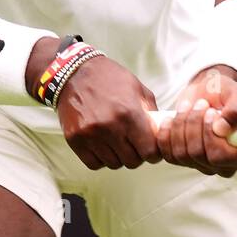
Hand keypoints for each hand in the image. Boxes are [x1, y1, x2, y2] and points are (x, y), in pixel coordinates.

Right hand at [52, 55, 163, 171]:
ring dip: (119, 156)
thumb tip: (161, 135)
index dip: (153, 153)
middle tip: (134, 144)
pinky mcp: (75, 140)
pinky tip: (103, 145)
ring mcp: (90, 135)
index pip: (149, 152)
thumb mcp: (137, 88)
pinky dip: (101, 158)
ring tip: (117, 141)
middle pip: (132, 161)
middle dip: (137, 155)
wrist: (75, 73)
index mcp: (129, 113)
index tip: (151, 149)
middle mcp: (110, 127)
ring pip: (114, 164)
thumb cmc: (110, 79)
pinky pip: (94, 164)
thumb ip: (151, 113)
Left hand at [155, 65, 236, 177]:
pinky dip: (166, 134)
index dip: (211, 135)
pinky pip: (168, 154)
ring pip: (182, 154)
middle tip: (200, 103)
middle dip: (194, 124)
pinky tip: (170, 118)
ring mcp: (202, 165)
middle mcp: (223, 166)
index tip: (210, 112)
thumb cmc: (226, 95)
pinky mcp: (183, 161)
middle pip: (199, 155)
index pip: (222, 157)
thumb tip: (223, 129)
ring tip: (188, 106)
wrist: (207, 94)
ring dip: (181, 125)